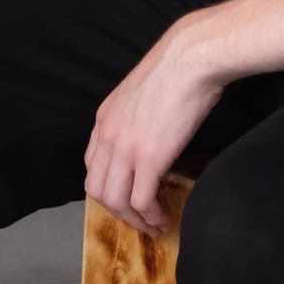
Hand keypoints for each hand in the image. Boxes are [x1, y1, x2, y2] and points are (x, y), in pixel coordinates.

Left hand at [84, 20, 221, 235]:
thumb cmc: (176, 67)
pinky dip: (150, 215)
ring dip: (133, 219)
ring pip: (115, 201)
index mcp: (104, 119)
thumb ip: (136, 115)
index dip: (108, 188)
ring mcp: (125, 149)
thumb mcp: (142, 92)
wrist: (190, 58)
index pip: (93, 167)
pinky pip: (141, 200)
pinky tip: (162, 218)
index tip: (127, 198)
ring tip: (152, 225)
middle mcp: (107, 136)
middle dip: (118, 211)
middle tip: (139, 219)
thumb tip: (152, 131)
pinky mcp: (149, 159)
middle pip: (98, 190)